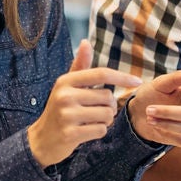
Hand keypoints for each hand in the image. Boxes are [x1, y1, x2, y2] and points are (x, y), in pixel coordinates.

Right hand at [27, 39, 141, 166]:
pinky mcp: (70, 134)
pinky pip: (101, 130)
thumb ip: (79, 66)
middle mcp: (65, 96)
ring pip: (107, 115)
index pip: (101, 74)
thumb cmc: (59, 109)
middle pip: (108, 97)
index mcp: (66, 81)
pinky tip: (86, 131)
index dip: (122, 77)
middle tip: (96, 111)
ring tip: (90, 121)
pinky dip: (99, 132)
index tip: (138, 81)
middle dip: (109, 106)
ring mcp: (67, 115)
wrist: (42, 139)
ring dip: (105, 120)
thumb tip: (85, 42)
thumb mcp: (67, 86)